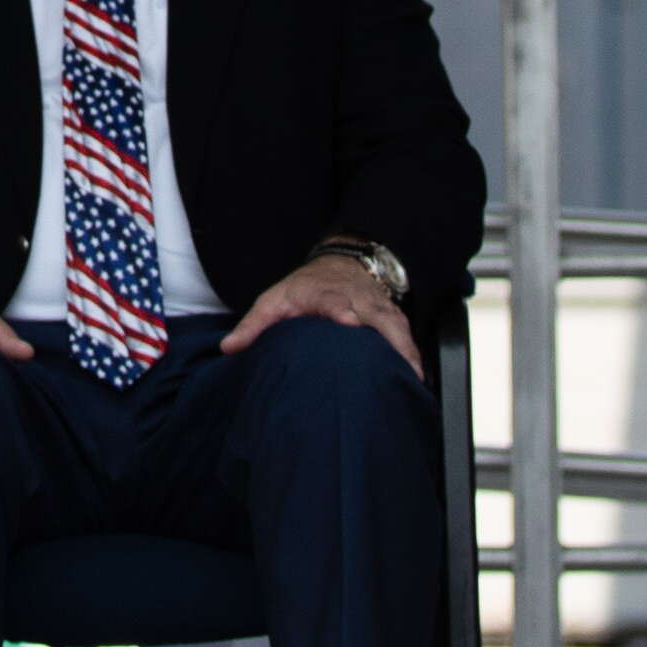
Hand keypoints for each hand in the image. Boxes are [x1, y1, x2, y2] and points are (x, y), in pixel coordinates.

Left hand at [222, 248, 420, 377]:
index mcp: (324, 294)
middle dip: (385, 334)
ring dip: (406, 351)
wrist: (341, 266)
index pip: (334, 300)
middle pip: (374, 314)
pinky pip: (407, 336)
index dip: (341, 310)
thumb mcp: (274, 301)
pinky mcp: (394, 318)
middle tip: (395, 360)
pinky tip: (418, 380)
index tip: (349, 321)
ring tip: (413, 379)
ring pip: (397, 326)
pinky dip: (414, 356)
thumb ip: (253, 325)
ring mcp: (378, 307)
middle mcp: (356, 299)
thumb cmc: (304, 290)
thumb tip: (228, 349)